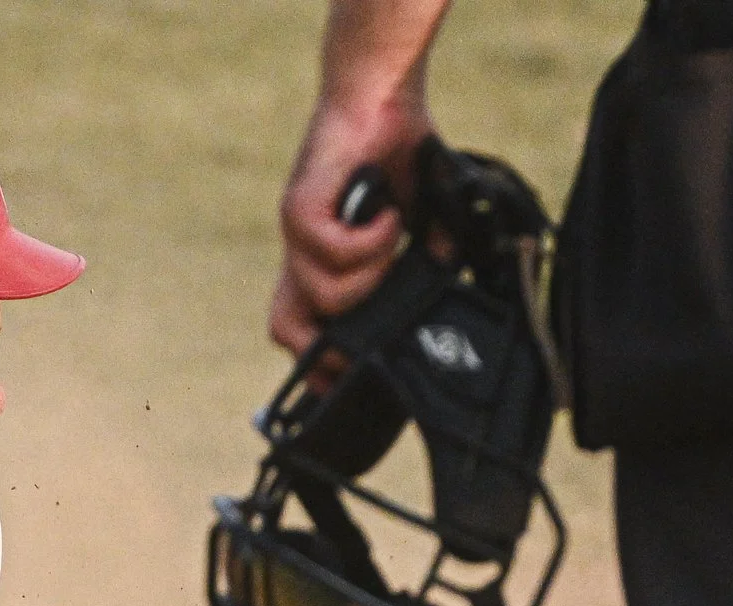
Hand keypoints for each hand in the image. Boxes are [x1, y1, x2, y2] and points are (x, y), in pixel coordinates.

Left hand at [269, 96, 435, 355]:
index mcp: (320, 266)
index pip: (298, 331)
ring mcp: (295, 234)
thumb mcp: (420, 226)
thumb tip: (447, 298)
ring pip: (325, 294)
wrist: (379, 99)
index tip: (351, 378)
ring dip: (370, 276)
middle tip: (371, 329)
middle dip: (331, 343)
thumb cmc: (397, 159)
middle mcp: (300, 255)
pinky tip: (386, 216)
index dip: (318, 365)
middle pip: (286, 328)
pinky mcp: (299, 206)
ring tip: (391, 240)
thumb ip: (426, 265)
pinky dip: (369, 241)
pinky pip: (331, 250)